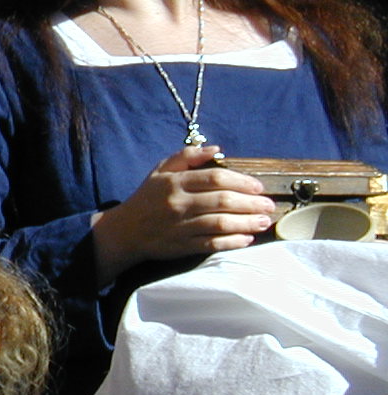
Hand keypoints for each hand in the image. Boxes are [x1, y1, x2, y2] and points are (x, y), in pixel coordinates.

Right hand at [90, 144, 273, 282]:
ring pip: (220, 223)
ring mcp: (180, 226)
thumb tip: (216, 148)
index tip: (258, 187)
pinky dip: (232, 242)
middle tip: (268, 205)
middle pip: (222, 201)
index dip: (241, 181)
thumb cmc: (148, 197)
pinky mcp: (181, 246)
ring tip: (263, 221)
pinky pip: (212, 244)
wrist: (125, 231)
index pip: (215, 178)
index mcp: (175, 182)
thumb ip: (187, 157)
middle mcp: (178, 204)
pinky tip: (246, 239)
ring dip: (247, 223)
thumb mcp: (161, 170)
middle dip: (251, 203)